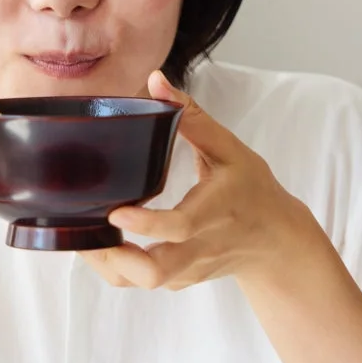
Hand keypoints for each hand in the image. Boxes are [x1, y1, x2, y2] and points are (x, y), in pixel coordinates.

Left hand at [80, 71, 306, 290]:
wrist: (276, 241)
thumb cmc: (253, 189)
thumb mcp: (230, 148)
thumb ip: (192, 116)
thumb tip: (155, 81)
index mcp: (215, 211)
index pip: (180, 226)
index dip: (146, 224)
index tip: (116, 211)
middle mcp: (201, 247)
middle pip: (155, 271)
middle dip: (116, 258)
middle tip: (87, 228)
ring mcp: (190, 269)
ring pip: (143, 281)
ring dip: (110, 264)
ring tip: (84, 234)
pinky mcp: (181, 279)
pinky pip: (143, 281)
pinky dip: (118, 267)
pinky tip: (102, 240)